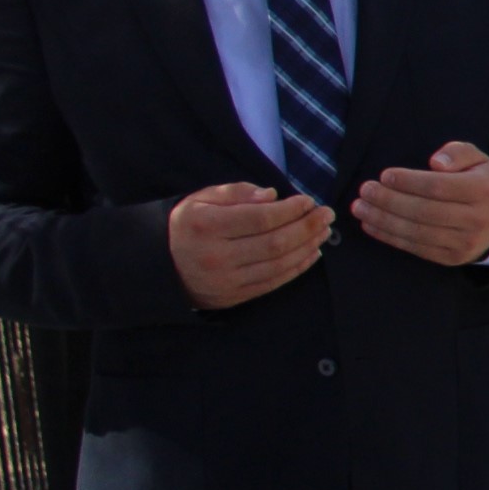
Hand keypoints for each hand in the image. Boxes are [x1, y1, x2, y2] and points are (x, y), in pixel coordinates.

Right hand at [168, 181, 329, 308]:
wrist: (161, 264)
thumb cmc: (188, 225)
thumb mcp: (201, 199)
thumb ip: (236, 193)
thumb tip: (272, 195)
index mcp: (205, 226)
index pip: (259, 218)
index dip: (290, 210)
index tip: (309, 201)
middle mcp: (216, 256)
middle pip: (274, 243)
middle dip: (307, 227)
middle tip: (327, 214)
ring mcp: (225, 280)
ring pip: (278, 264)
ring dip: (308, 247)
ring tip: (323, 231)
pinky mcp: (234, 297)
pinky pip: (274, 282)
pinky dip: (297, 268)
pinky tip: (311, 253)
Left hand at [349, 140, 488, 265]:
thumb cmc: (480, 184)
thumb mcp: (478, 160)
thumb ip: (458, 152)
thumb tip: (436, 163)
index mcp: (483, 190)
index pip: (439, 187)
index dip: (408, 182)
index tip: (385, 176)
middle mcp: (476, 219)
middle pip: (424, 211)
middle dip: (389, 201)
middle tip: (366, 190)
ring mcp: (464, 242)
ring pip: (416, 232)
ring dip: (383, 220)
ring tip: (360, 208)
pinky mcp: (452, 258)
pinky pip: (416, 248)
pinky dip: (389, 237)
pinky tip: (371, 225)